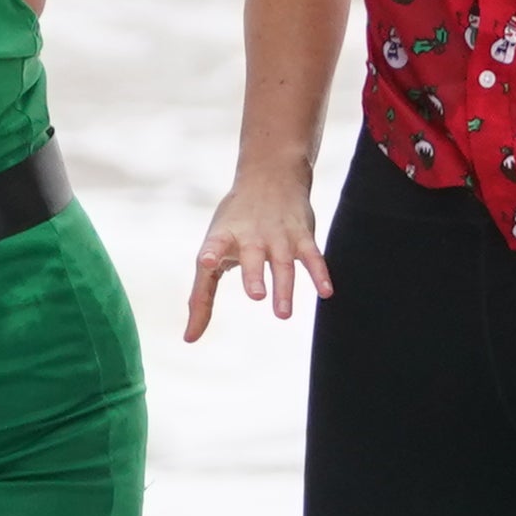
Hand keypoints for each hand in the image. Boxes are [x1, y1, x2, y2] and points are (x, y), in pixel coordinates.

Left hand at [184, 169, 331, 340]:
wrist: (270, 175)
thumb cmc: (234, 224)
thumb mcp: (213, 250)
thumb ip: (201, 297)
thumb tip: (189, 339)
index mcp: (224, 236)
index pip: (215, 244)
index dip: (211, 253)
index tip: (207, 261)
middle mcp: (251, 236)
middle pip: (252, 257)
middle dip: (254, 275)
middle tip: (256, 296)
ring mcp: (279, 236)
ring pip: (283, 263)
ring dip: (284, 286)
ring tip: (282, 313)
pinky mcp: (303, 237)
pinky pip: (313, 257)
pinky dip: (320, 274)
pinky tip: (326, 293)